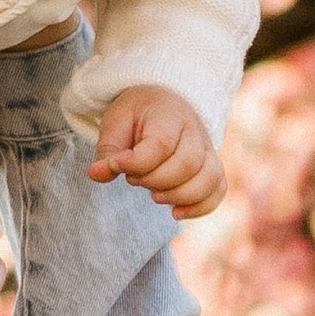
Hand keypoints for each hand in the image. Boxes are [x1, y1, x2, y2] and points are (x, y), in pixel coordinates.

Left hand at [89, 86, 225, 217]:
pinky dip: (201, 207)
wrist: (162, 102)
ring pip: (208, 178)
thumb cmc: (136, 115)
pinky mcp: (212, 166)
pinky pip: (218, 189)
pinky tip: (175, 213)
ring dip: (178, 195)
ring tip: (154, 195)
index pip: (161, 145)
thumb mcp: (115, 124)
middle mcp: (194, 131)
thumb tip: (96, 174)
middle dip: (155, 181)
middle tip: (134, 178)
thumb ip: (107, 151)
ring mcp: (208, 149)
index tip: (114, 165)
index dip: (136, 163)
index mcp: (168, 114)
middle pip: (187, 164)